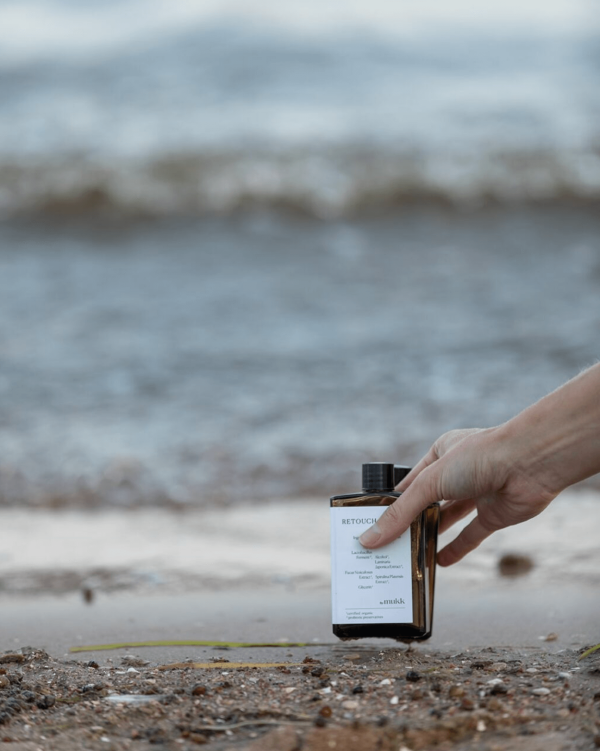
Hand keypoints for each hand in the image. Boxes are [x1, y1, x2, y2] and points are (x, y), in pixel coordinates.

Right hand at [359, 426, 556, 565]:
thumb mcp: (430, 483)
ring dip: (431, 535)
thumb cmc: (481, 456)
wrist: (531, 463)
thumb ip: (401, 513)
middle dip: (410, 521)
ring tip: (408, 554)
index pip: (409, 482)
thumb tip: (370, 538)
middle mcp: (458, 472)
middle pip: (428, 501)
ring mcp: (477, 493)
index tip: (373, 523)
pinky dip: (456, 548)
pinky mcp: (494, 513)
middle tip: (388, 544)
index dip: (393, 502)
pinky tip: (440, 562)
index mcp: (440, 452)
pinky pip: (471, 535)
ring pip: (448, 519)